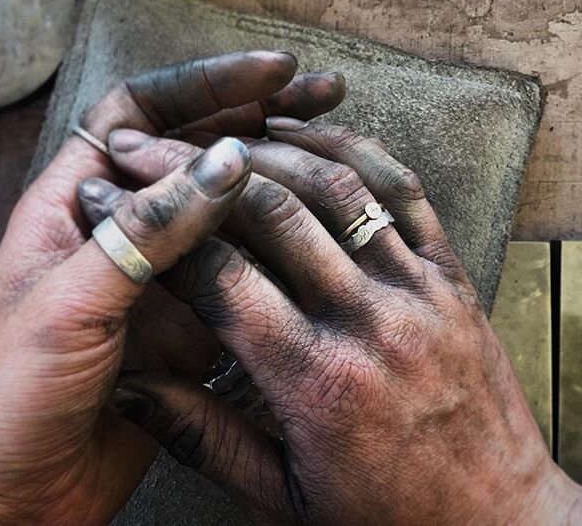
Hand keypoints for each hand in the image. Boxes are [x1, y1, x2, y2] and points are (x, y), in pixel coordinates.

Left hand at [0, 53, 345, 524]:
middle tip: (323, 92)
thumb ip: (146, 232)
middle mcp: (125, 222)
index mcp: (77, 198)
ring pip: (227, 202)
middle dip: (259, 114)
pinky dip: (280, 238)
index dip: (205, 84)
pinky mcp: (192, 314)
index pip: (141, 109)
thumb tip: (229, 163)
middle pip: (196, 146)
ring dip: (279, 170)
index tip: (271, 74)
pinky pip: (243, 262)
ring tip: (338, 142)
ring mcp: (164, 267)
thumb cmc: (8, 393)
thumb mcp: (70, 301)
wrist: (14, 493)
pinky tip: (321, 224)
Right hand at [100, 120, 581, 525]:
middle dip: (199, 173)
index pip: (222, 279)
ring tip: (223, 133)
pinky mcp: (450, 274)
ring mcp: (417, 289)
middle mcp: (368, 322)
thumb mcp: (284, 497)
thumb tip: (129, 388)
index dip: (160, 234)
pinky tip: (312, 132)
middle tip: (151, 148)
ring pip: (337, 187)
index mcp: (318, 382)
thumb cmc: (390, 517)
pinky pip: (404, 190)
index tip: (121, 204)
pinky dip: (355, 149)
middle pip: (272, 214)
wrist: (499, 522)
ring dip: (273, 148)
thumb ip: (203, 437)